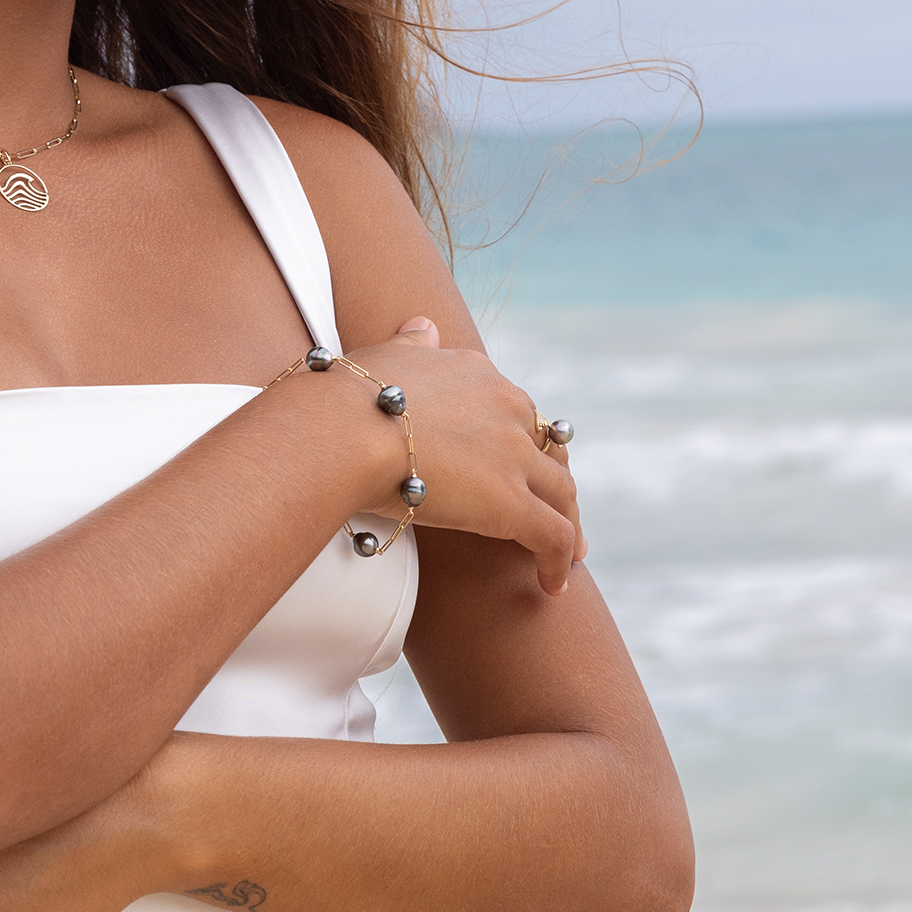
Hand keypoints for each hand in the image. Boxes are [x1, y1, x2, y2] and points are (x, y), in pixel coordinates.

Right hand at [346, 318, 585, 595]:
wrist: (342, 430)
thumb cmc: (347, 397)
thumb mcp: (383, 355)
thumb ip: (411, 343)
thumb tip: (425, 326)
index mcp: (477, 374)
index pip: (516, 410)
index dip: (520, 440)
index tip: (517, 465)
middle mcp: (506, 407)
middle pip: (549, 448)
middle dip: (555, 480)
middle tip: (556, 510)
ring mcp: (513, 454)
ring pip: (562, 492)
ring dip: (569, 524)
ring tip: (567, 554)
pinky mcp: (512, 501)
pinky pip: (553, 536)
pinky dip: (560, 560)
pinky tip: (553, 585)